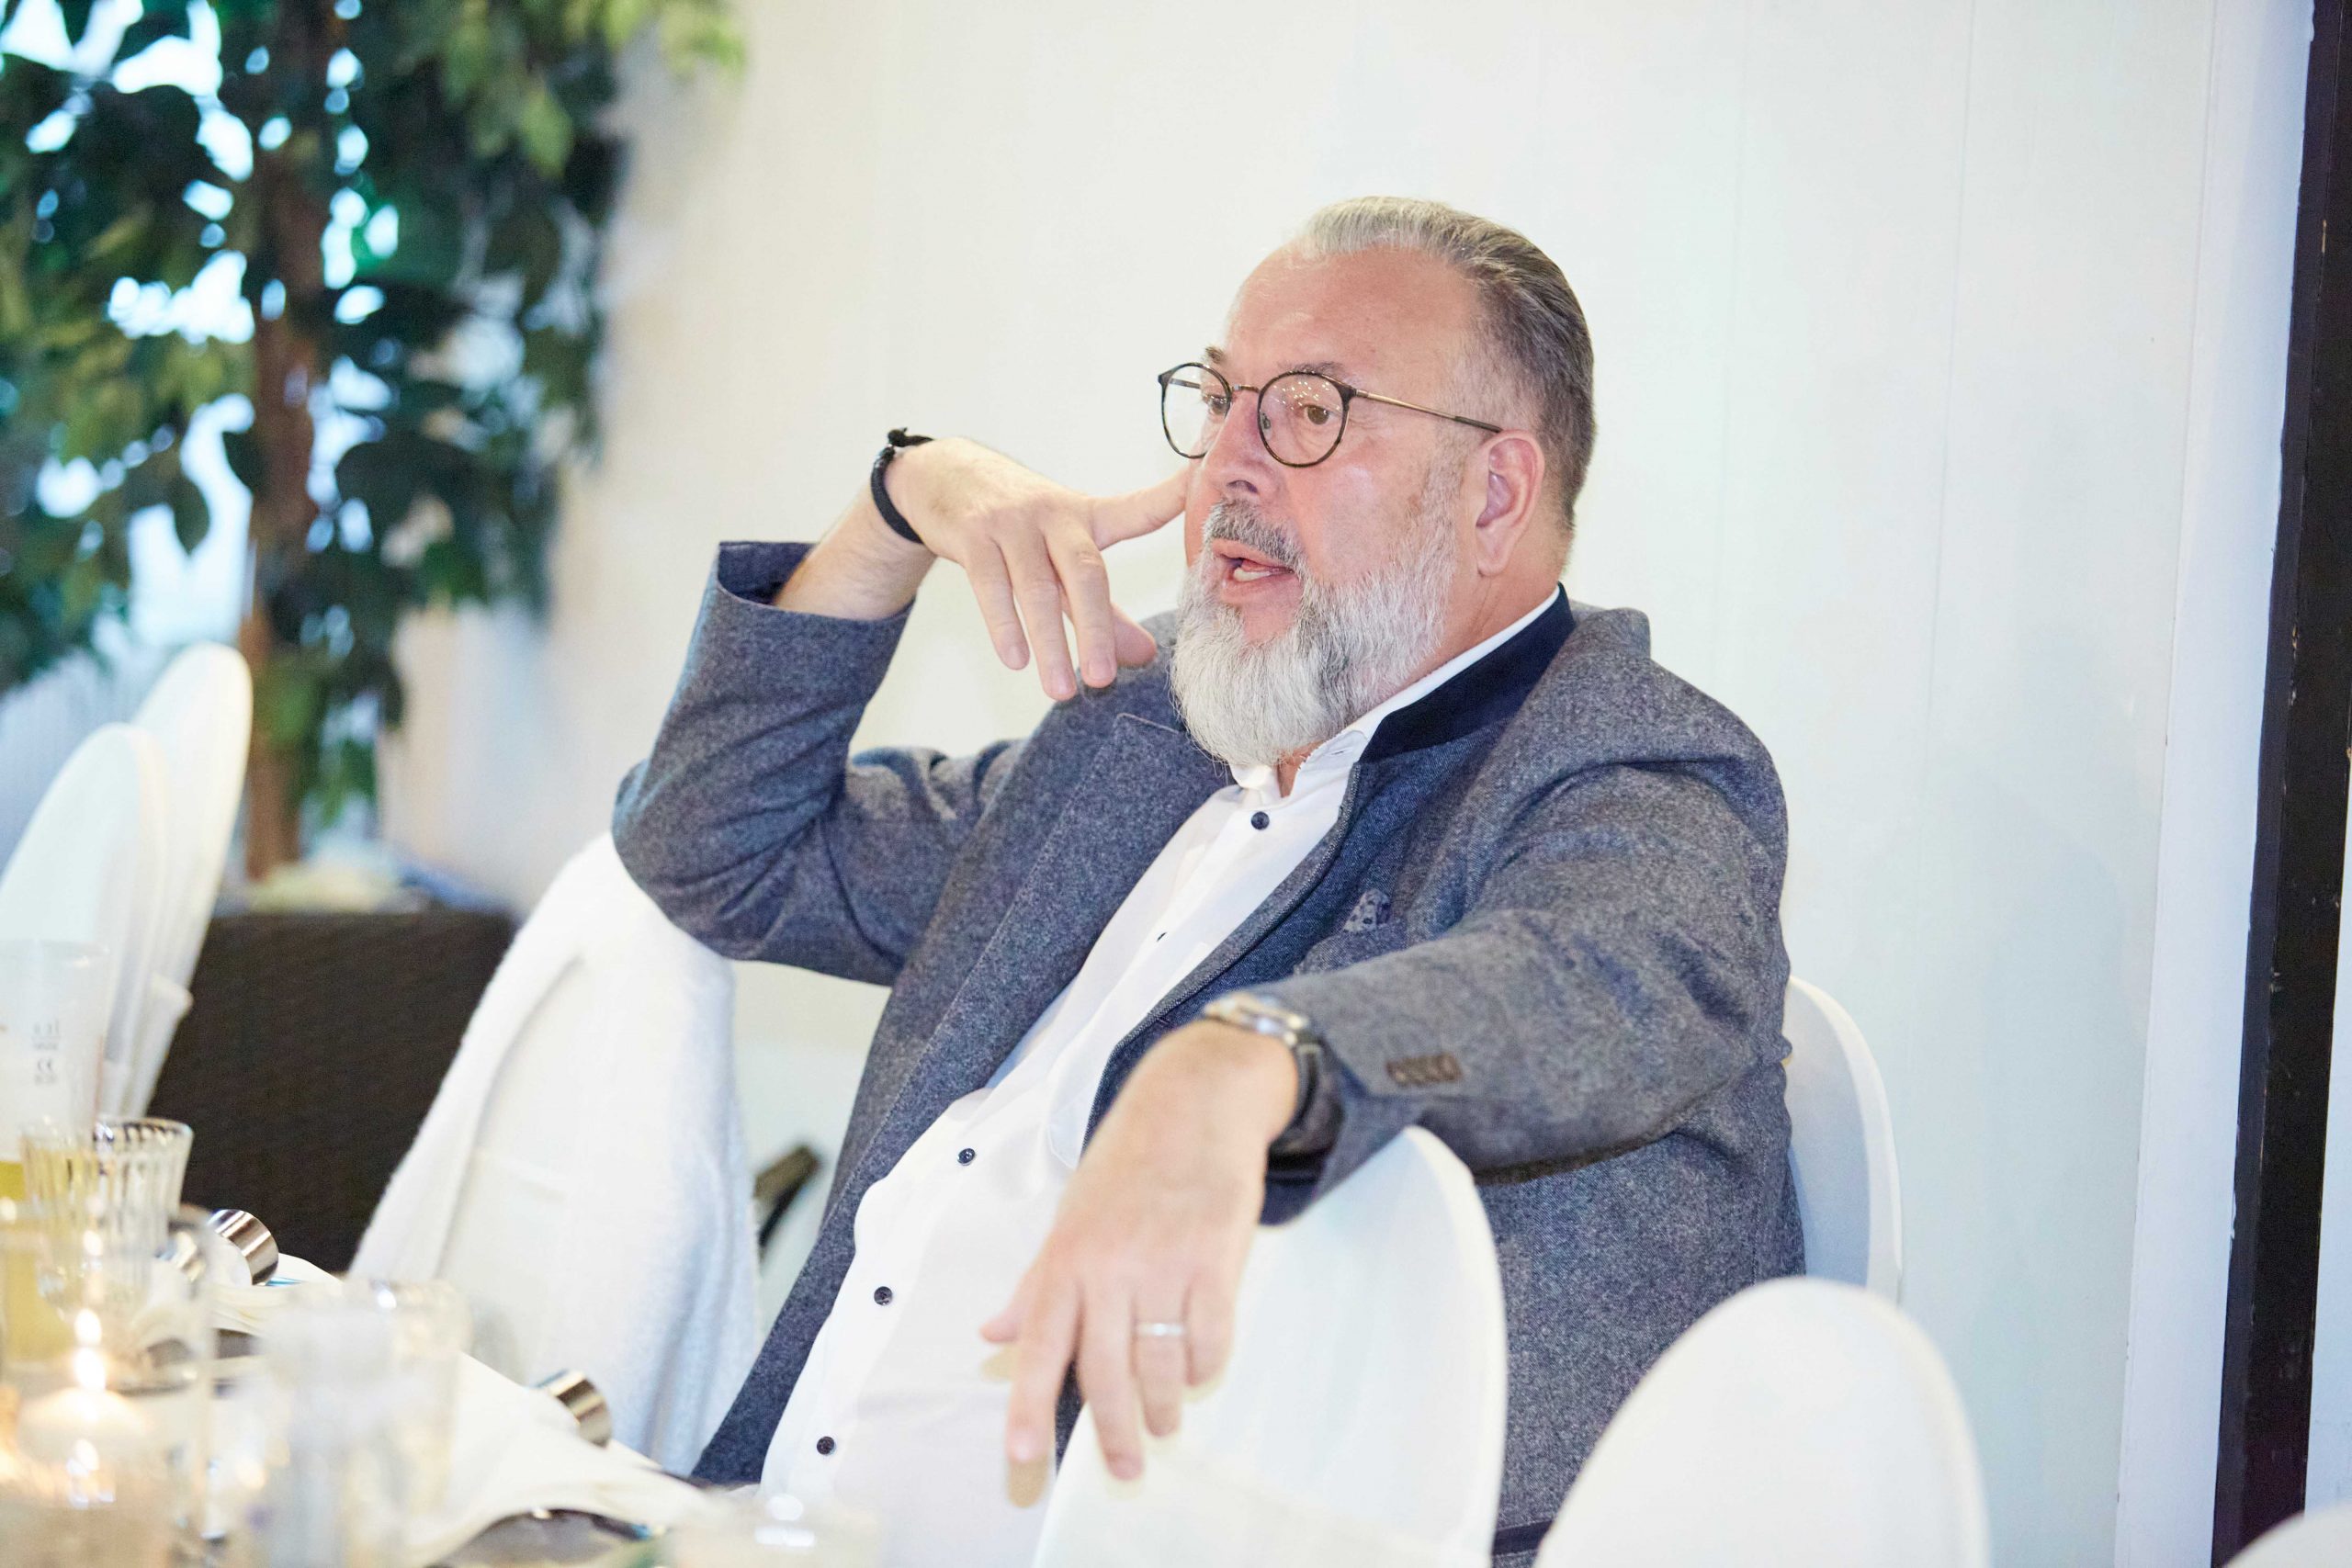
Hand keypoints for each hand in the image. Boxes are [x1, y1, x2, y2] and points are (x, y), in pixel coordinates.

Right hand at [884, 439, 1186, 698]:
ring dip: (1049, 642)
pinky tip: (1015, 659)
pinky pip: (990, 584)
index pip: (1136, 512)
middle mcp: (1054, 515)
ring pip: (1036, 587)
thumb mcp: (1064, 557)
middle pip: (1085, 572)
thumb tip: (1145, 656)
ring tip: (1061, 690)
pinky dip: (1004, 624)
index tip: (1199, 487)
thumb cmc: (1020, 526)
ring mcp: (1012, 523)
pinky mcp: (972, 535)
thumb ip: (1105, 609)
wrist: (944, 476)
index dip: (1168, 500)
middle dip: (1097, 628)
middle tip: (1103, 679)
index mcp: (1087, 517)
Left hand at [980, 1021, 1297, 1479]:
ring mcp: (1165, 1265)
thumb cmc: (1128, 1160)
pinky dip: (1204, 1368)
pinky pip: (1210, 1341)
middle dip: (1113, 1433)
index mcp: (1066, 1258)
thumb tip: (994, 1335)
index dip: (1029, 1407)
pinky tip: (1198, 1371)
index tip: (1023, 1456)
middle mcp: (1110, 1267)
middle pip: (1106, 1374)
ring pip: (1161, 1368)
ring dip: (1163, 1409)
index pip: (1041, 1346)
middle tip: (1123, 1468)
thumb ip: (1037, 1283)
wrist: (1194, 1101)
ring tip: (1164, 1425)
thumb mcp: (1070, 1216)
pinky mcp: (1216, 1261)